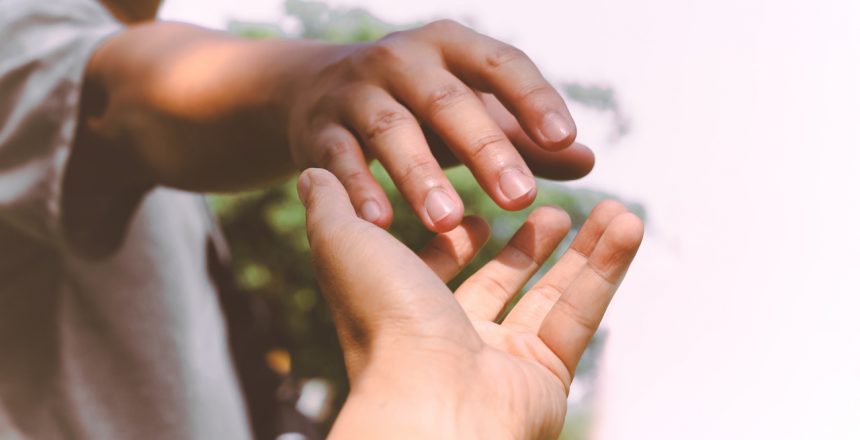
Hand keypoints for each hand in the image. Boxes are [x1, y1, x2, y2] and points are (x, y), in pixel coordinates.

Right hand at [283, 20, 593, 232]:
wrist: (319, 91)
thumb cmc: (417, 106)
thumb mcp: (470, 109)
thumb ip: (524, 135)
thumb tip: (587, 161)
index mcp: (452, 47)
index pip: (502, 64)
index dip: (533, 99)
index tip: (565, 140)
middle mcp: (403, 59)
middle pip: (448, 101)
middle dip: (485, 149)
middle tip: (519, 198)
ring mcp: (356, 91)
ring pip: (390, 130)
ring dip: (419, 175)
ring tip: (447, 221)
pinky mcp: (319, 128)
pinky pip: (338, 159)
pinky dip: (357, 189)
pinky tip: (379, 226)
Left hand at [298, 169, 642, 438]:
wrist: (433, 404)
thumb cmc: (385, 321)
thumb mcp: (348, 244)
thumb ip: (332, 207)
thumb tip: (312, 173)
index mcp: (404, 311)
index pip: (433, 272)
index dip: (454, 243)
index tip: (477, 214)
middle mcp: (450, 339)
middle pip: (498, 284)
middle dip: (525, 245)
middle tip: (550, 208)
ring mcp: (499, 362)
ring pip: (549, 296)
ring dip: (580, 250)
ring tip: (608, 207)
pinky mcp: (545, 377)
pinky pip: (581, 314)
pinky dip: (607, 268)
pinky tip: (628, 222)